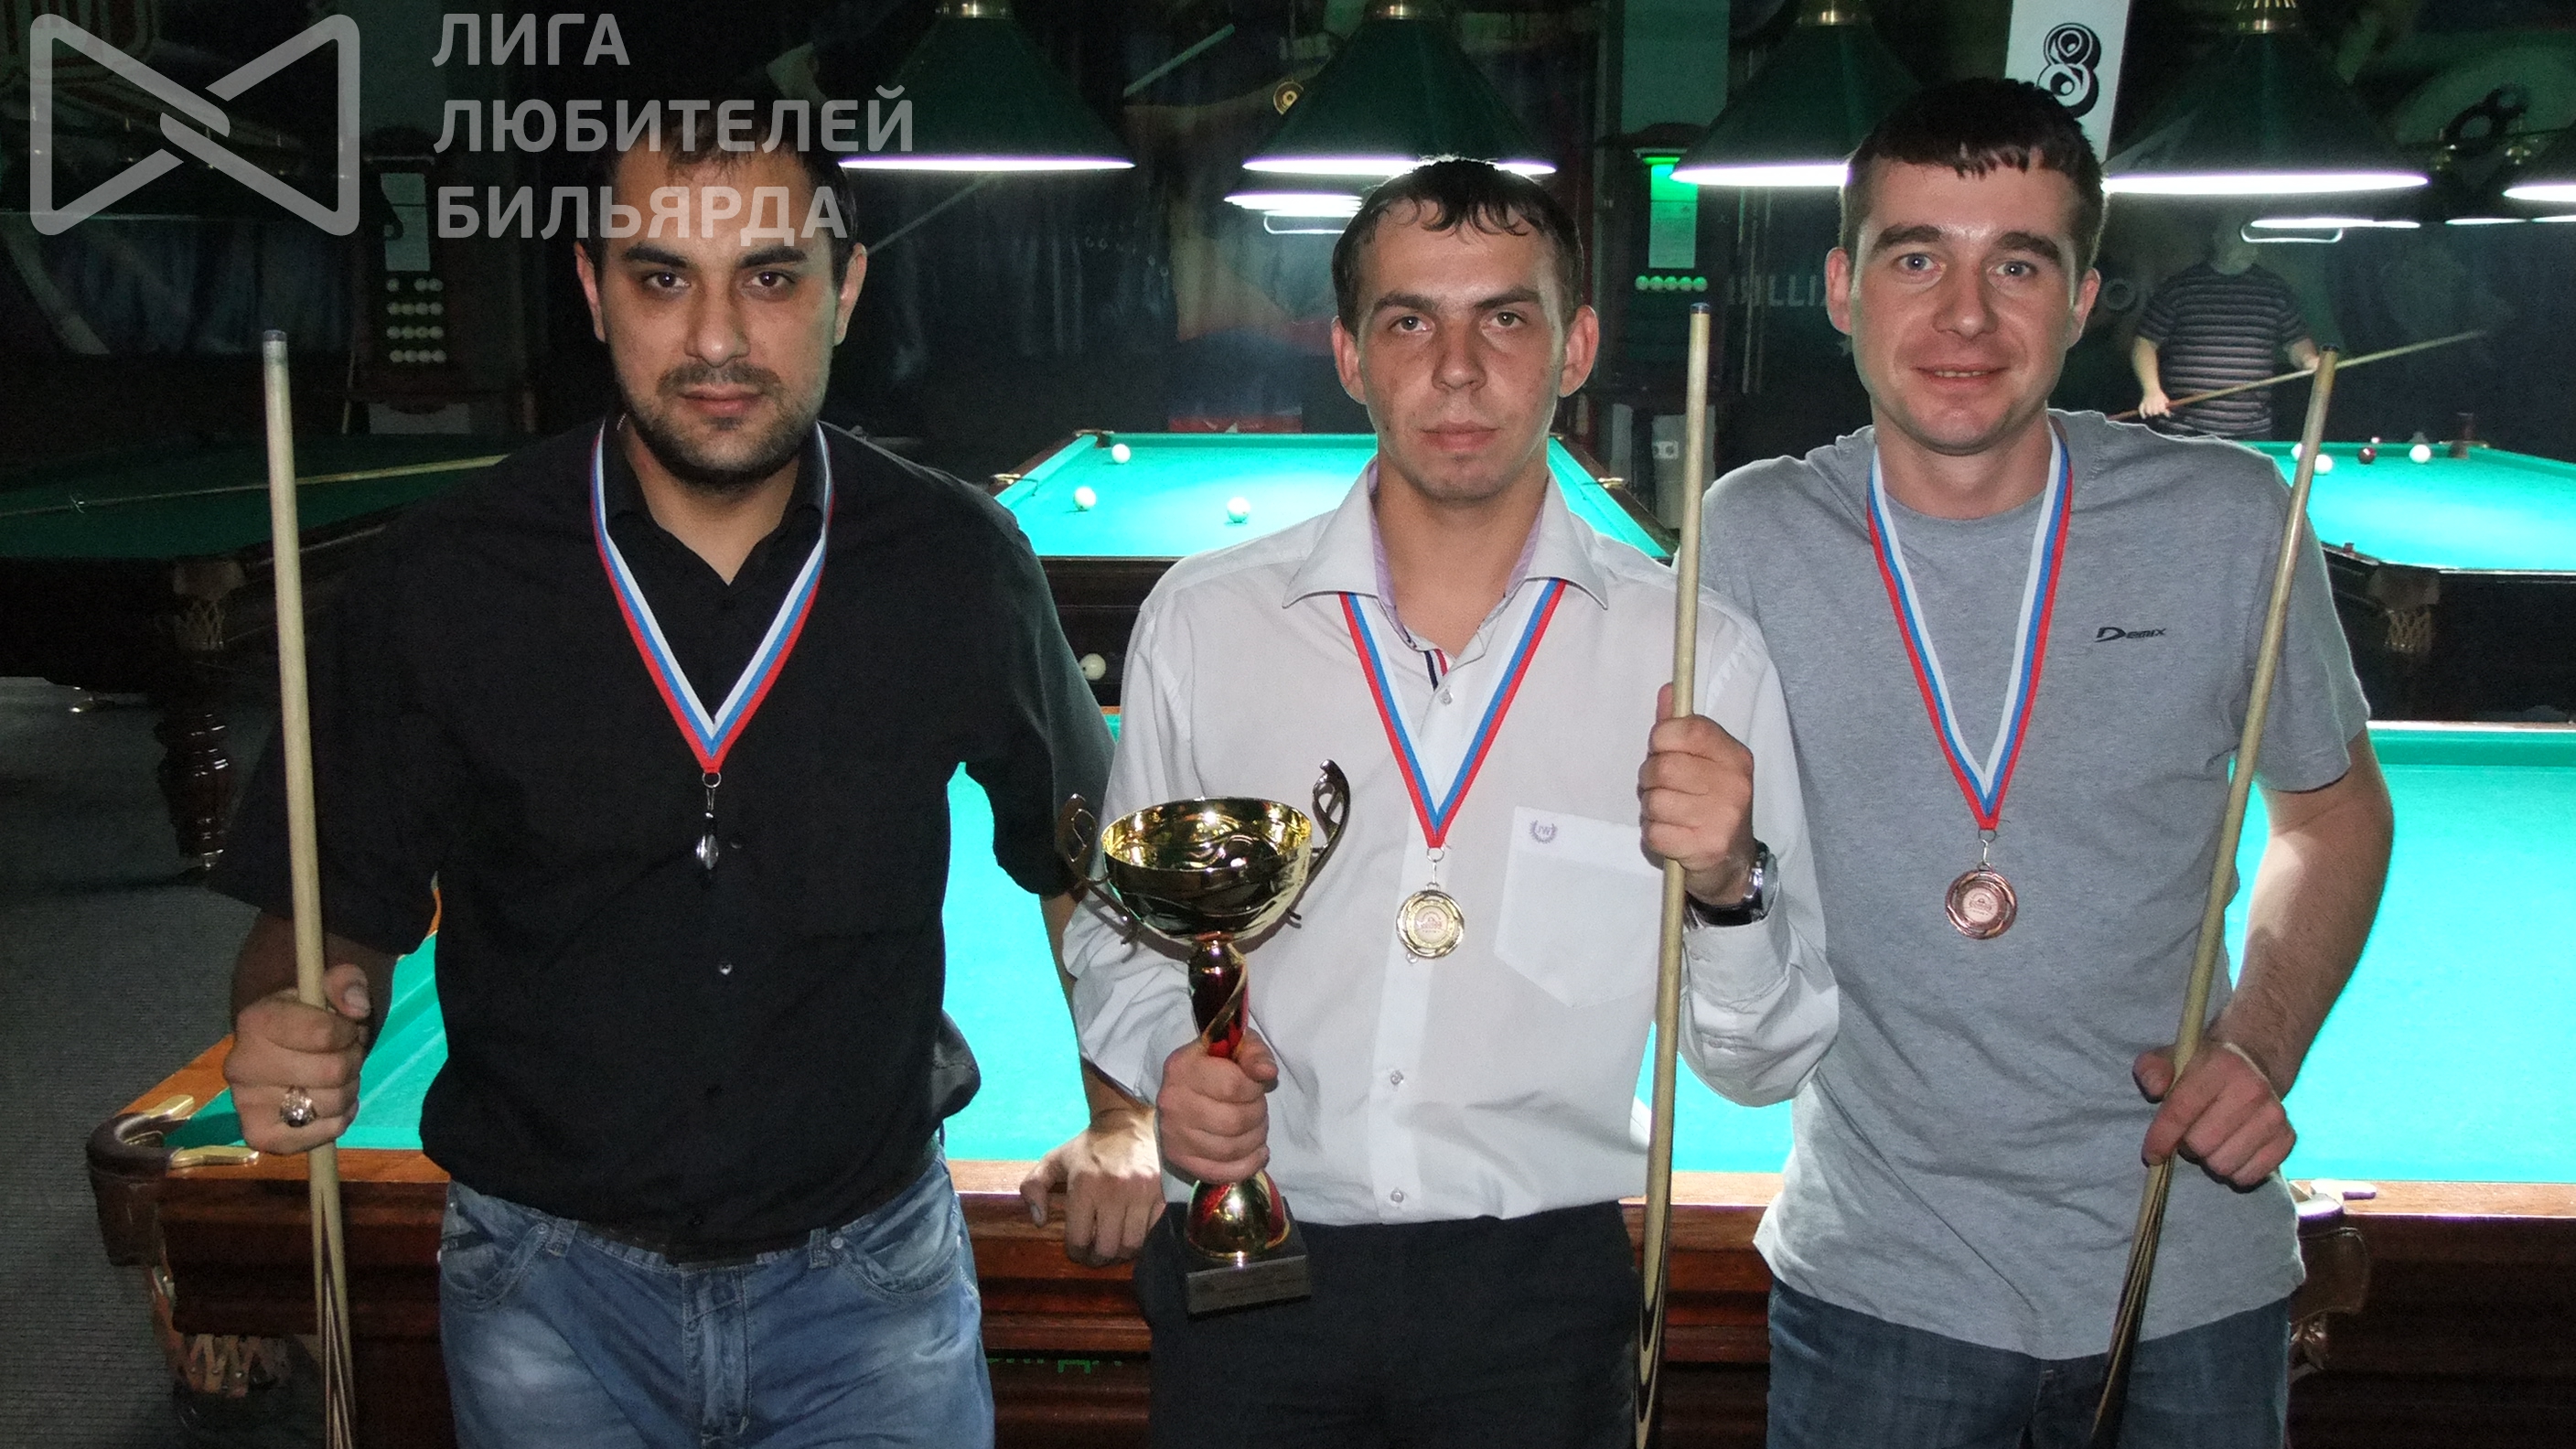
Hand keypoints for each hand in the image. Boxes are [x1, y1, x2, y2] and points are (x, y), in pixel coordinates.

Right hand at [224, 963, 371, 1154]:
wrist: (280, 1048)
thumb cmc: (308, 1016)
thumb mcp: (327, 986)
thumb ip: (346, 982)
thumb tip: (357, 1007)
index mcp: (256, 1020)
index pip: (326, 1034)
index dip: (348, 1032)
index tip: (345, 1028)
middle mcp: (241, 1064)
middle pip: (332, 1072)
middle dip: (352, 1061)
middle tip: (344, 1055)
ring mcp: (245, 1103)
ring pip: (330, 1104)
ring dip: (348, 1090)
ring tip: (338, 1078)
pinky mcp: (258, 1135)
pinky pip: (314, 1138)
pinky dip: (336, 1122)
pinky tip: (331, 1105)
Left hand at [1018, 1106, 1162, 1265]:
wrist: (1127, 1121)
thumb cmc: (1089, 1146)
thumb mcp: (1055, 1160)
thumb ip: (1034, 1186)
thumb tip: (1038, 1220)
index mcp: (1084, 1186)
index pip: (1079, 1239)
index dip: (1076, 1252)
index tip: (1078, 1251)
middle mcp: (1113, 1192)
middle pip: (1107, 1248)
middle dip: (1099, 1258)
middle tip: (1097, 1255)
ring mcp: (1141, 1193)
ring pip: (1132, 1244)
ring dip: (1122, 1252)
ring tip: (1116, 1246)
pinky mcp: (1162, 1193)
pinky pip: (1153, 1230)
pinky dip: (1143, 1238)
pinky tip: (1135, 1232)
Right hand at [1156, 1032, 1277, 1184]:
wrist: (1184, 1089)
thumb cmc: (1216, 1064)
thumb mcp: (1237, 1047)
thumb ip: (1255, 1053)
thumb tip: (1266, 1072)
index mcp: (1183, 1067)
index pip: (1232, 1086)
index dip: (1255, 1089)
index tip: (1256, 1086)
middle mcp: (1172, 1101)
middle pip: (1233, 1121)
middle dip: (1258, 1115)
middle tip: (1258, 1108)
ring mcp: (1173, 1134)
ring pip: (1230, 1148)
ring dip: (1255, 1139)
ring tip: (1257, 1128)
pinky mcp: (1179, 1159)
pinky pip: (1220, 1172)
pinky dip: (1247, 1166)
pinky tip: (1257, 1153)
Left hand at [1640, 684, 1758, 907]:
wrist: (1733, 863)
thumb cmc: (1710, 804)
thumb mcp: (1703, 763)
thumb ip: (1682, 728)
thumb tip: (1667, 691)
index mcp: (1734, 756)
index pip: (1689, 730)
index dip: (1662, 738)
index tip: (1661, 749)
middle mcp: (1734, 784)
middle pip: (1663, 767)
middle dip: (1649, 778)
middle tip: (1661, 788)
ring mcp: (1722, 817)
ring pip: (1654, 801)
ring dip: (1650, 809)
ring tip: (1668, 814)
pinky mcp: (1706, 847)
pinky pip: (1654, 832)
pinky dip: (1653, 834)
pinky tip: (1671, 835)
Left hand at [2135, 1040, 2291, 1187]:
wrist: (2255, 1061)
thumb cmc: (2205, 1065)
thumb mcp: (2173, 1056)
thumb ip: (2153, 1069)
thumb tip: (2155, 1089)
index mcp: (2220, 1065)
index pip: (2182, 1111)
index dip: (2161, 1138)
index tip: (2152, 1155)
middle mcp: (2251, 1090)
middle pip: (2201, 1144)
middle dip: (2186, 1146)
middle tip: (2189, 1135)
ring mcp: (2274, 1115)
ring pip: (2224, 1165)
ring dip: (2209, 1160)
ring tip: (2210, 1142)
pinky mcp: (2288, 1137)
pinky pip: (2250, 1176)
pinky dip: (2234, 1172)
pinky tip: (2231, 1152)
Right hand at [2139, 385, 2170, 417]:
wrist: (2151, 389)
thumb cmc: (2159, 395)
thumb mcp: (2164, 399)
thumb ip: (2167, 407)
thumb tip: (2168, 416)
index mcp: (2160, 401)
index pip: (2161, 410)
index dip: (2162, 411)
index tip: (2162, 410)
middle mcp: (2153, 402)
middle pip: (2155, 412)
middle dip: (2156, 412)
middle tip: (2156, 411)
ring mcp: (2147, 403)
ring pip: (2148, 412)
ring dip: (2150, 413)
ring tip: (2151, 412)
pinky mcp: (2142, 403)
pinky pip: (2141, 410)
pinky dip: (2142, 414)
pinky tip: (2144, 417)